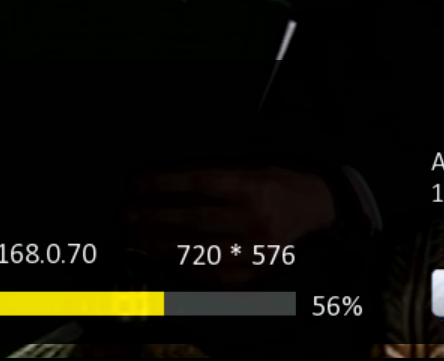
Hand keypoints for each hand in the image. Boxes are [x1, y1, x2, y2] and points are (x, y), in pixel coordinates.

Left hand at [123, 166, 336, 285]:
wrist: (317, 207)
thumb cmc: (276, 180)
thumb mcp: (249, 167)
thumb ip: (213, 175)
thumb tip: (163, 184)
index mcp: (253, 185)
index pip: (200, 183)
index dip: (164, 183)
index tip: (135, 183)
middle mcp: (255, 219)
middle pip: (195, 220)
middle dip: (155, 218)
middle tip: (126, 216)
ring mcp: (257, 250)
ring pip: (202, 252)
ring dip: (163, 247)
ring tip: (137, 241)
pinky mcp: (259, 271)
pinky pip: (216, 277)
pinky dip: (189, 271)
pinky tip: (167, 263)